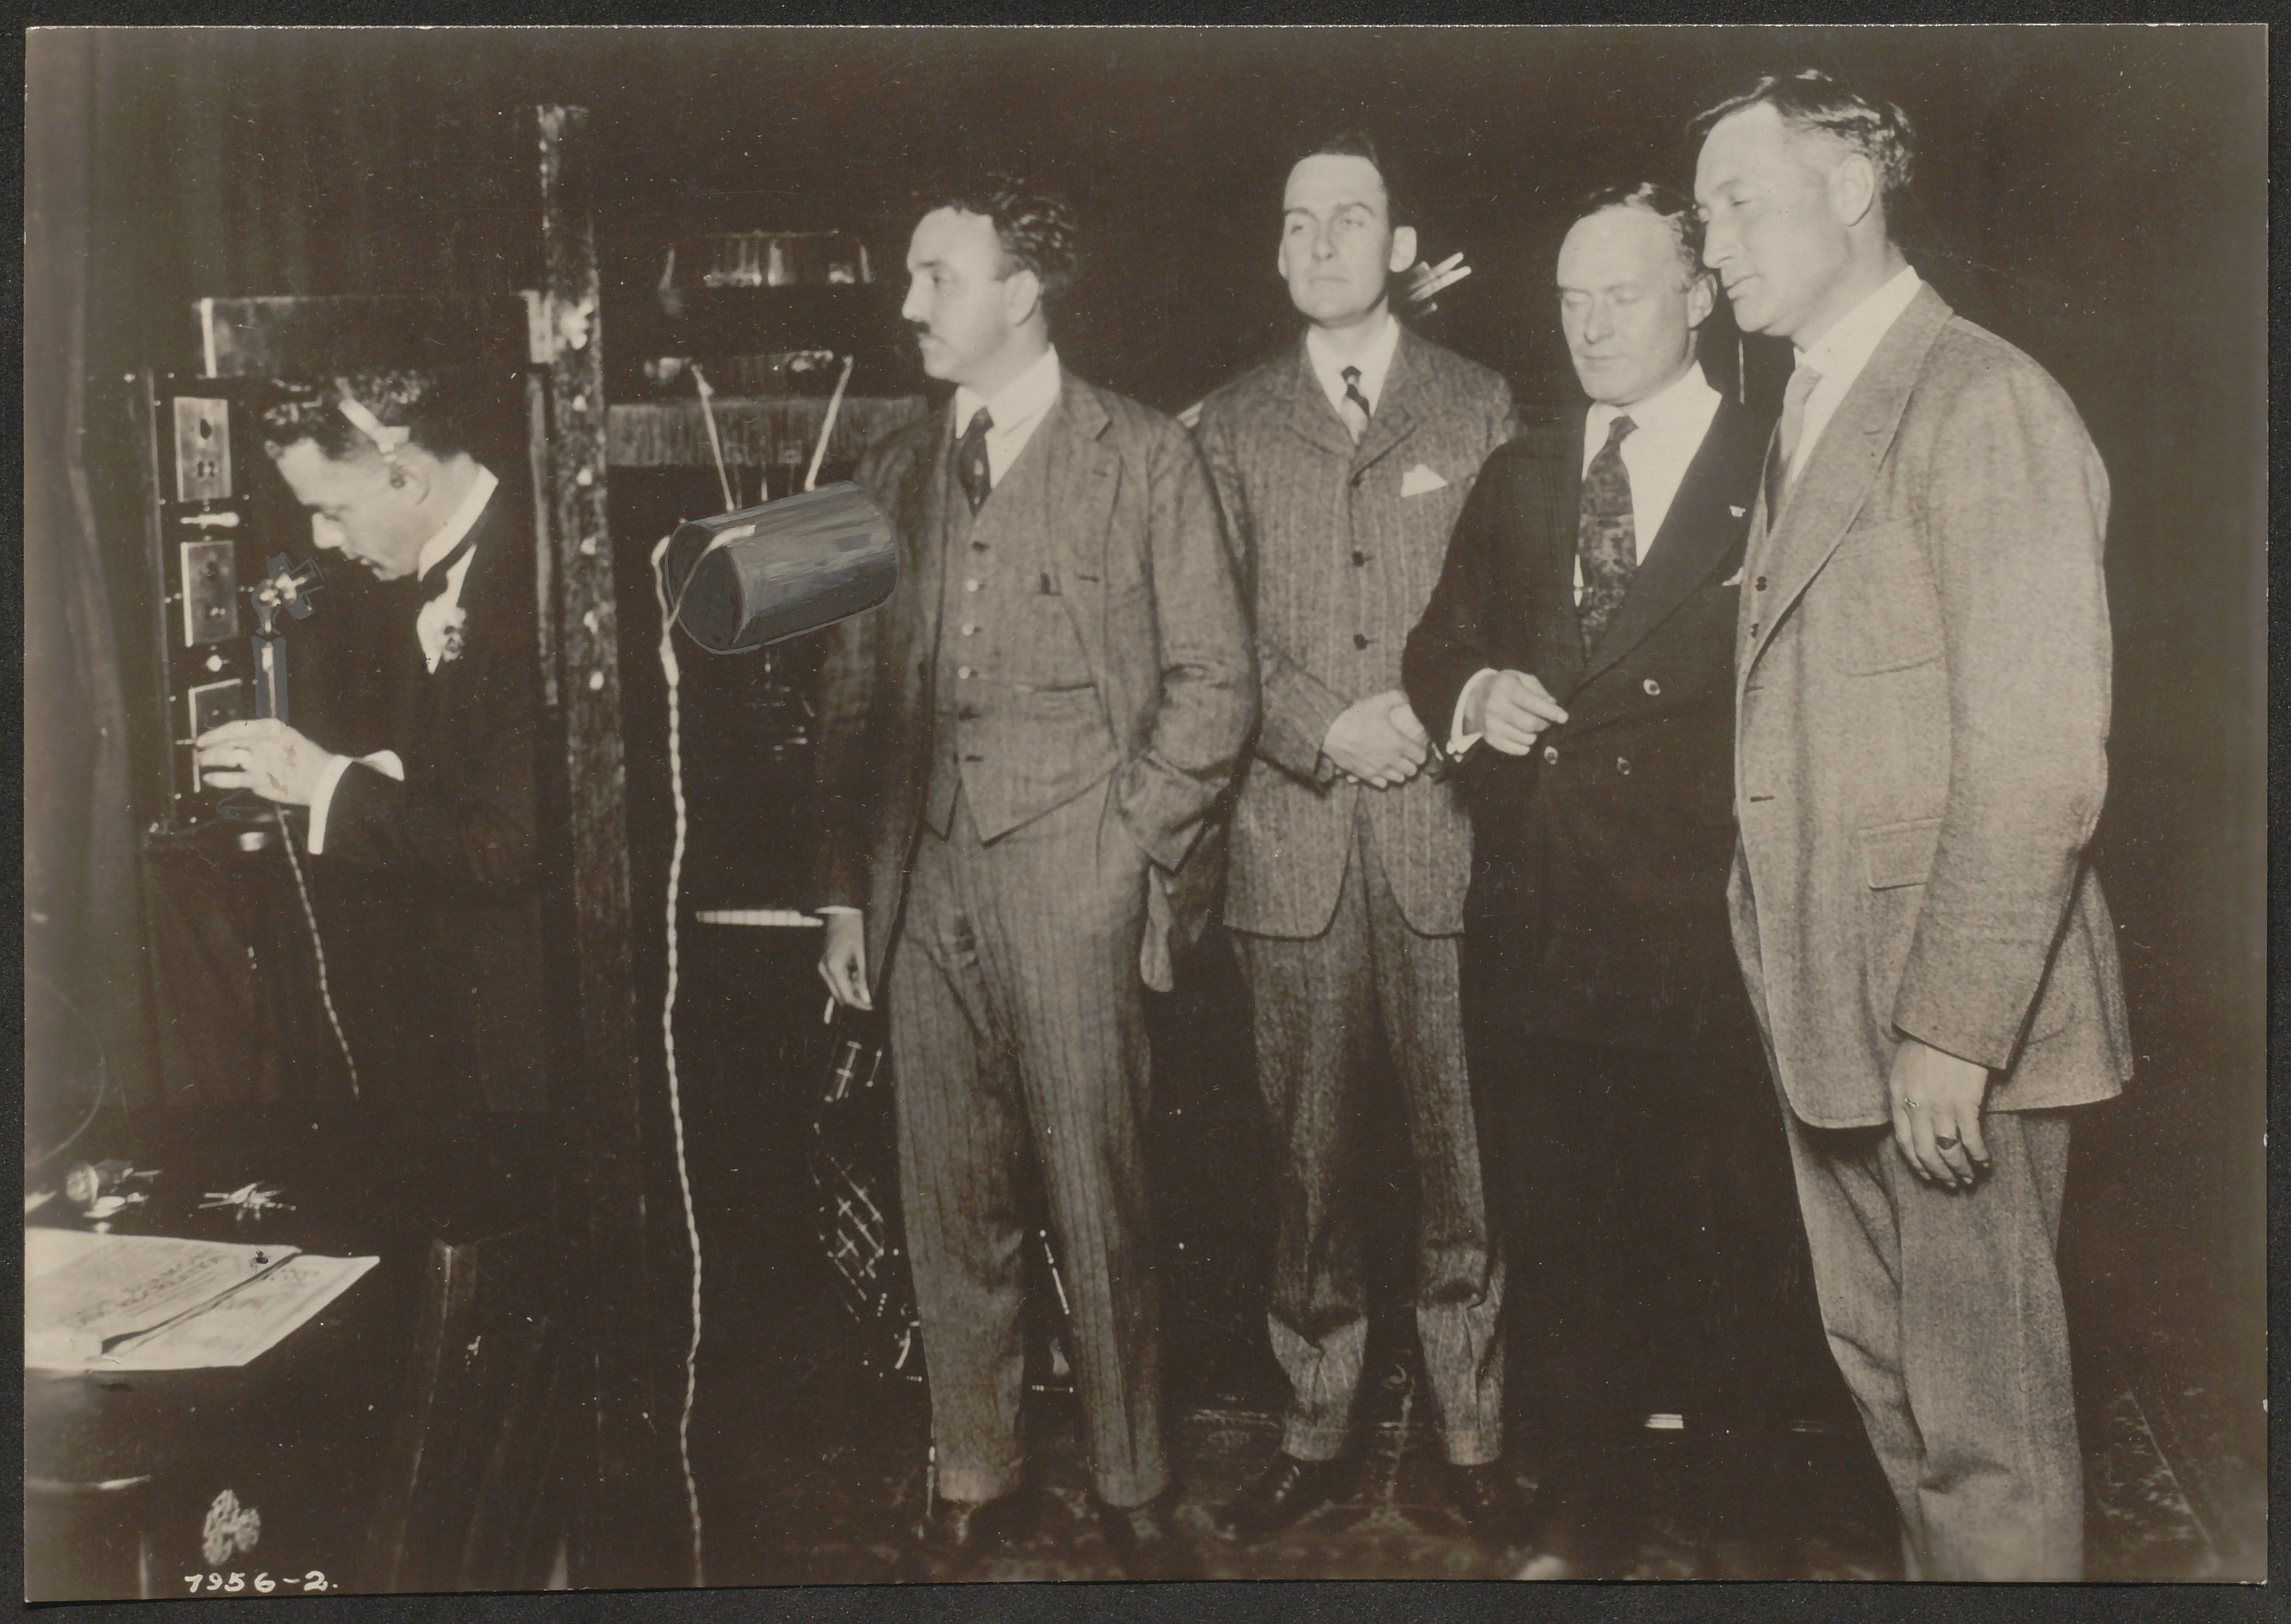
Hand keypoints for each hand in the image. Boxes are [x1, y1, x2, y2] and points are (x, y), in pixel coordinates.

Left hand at [194, 718, 334, 805]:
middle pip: (226, 743)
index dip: (215, 733)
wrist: (320, 779)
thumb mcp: (286, 736)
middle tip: (199, 752)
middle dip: (208, 748)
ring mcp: (258, 762)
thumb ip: (262, 736)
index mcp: (269, 728)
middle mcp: (261, 742)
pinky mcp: (257, 781)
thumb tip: (236, 740)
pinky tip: (210, 779)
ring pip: (224, 758)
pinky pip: (230, 779)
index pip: (234, 728)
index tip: (202, 739)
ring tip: (201, 764)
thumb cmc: (305, 758)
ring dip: (208, 761)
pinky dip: (217, 779)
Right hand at [817, 911, 870, 1010]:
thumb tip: (866, 998)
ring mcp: (822, 967)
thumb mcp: (862, 955)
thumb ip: (863, 978)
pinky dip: (844, 983)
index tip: (871, 1007)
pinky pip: (834, 981)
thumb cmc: (855, 931)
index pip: (846, 995)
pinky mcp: (824, 965)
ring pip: (836, 989)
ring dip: (850, 989)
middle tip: (870, 994)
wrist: (842, 914)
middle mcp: (824, 970)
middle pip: (839, 995)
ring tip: (861, 975)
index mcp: (834, 967)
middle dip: (854, 997)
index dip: (859, 1004)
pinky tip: (852, 977)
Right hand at [1322, 690, 1427, 788]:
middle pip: (1412, 771)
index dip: (1422, 752)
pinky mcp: (1366, 776)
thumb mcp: (1377, 702)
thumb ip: (1396, 697)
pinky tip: (1381, 770)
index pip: (1421, 756)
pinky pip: (1382, 783)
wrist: (1330, 734)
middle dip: (1413, 764)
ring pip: (1398, 779)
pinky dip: (1385, 778)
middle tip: (1408, 756)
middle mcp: (1391, 760)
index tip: (1418, 747)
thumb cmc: (1355, 717)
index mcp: (1398, 743)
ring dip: (1400, 772)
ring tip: (1396, 764)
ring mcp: (1378, 770)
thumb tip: (1407, 697)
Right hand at [1465, 670, 1568, 756]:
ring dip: (1534, 735)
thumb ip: (1537, 689)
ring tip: (1533, 729)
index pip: (1532, 702)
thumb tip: (1552, 704)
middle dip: (1544, 724)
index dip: (1550, 711)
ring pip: (1523, 738)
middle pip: (1530, 723)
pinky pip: (1513, 748)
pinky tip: (1525, 739)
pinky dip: (1524, 746)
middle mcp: (1495, 706)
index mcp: (1505, 688)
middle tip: (1545, 722)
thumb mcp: (1519, 678)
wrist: (1474, 697)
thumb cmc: (1503, 686)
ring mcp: (1490, 724)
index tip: (1564, 717)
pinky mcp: (1488, 737)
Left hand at [1889, 1037, 1991, 1187]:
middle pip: (1925, 1151)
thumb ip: (1904, 1094)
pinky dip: (1978, 1155)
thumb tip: (1911, 1119)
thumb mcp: (1902, 1068)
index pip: (1903, 1142)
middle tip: (1949, 1183)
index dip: (1916, 1163)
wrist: (1947, 1023)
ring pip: (1947, 1150)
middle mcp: (1916, 1106)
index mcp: (1898, 1097)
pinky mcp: (1964, 1102)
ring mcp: (1940, 1106)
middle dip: (1938, 1172)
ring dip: (1959, 1169)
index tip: (1926, 1173)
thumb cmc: (1926, 1041)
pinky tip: (1984, 1162)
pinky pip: (1970, 1138)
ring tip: (1968, 1178)